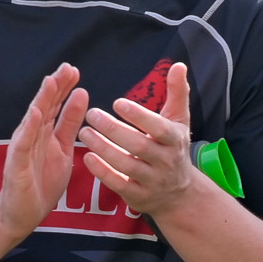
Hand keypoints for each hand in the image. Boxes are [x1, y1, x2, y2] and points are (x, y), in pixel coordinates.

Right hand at [0, 63, 89, 241]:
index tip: (75, 70)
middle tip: (68, 67)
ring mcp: (22, 150)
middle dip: (55, 87)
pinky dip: (29, 129)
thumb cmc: (39, 184)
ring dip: (42, 100)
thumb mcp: (62, 150)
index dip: (64, 87)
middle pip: (44, 106)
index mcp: (44, 133)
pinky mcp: (17, 165)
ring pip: (32, 120)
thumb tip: (82, 95)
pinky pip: (23, 145)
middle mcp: (32, 137)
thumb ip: (68, 124)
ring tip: (51, 82)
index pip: (55, 105)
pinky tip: (36, 114)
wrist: (19, 215)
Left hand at [79, 61, 197, 216]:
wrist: (179, 192)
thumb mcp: (178, 121)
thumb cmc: (172, 147)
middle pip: (139, 146)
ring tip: (83, 132)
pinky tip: (86, 157)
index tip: (117, 102)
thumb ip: (176, 93)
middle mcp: (165, 161)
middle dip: (113, 130)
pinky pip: (118, 185)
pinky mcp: (138, 197)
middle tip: (91, 114)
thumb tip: (178, 64)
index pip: (158, 127)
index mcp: (174, 139)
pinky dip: (102, 172)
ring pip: (126, 165)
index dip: (138, 116)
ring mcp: (152, 181)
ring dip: (102, 148)